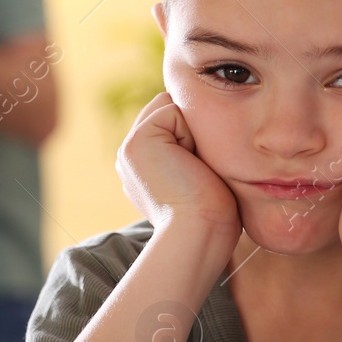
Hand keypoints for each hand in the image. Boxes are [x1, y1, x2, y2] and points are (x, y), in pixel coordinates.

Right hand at [116, 91, 240, 243]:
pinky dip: (189, 132)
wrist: (200, 233)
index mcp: (144, 166)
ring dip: (191, 132)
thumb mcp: (200, 175)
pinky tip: (186, 163)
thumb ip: (192, 152)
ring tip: (191, 168)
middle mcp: (130, 156)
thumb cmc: (213, 214)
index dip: (196, 136)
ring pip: (171, 108)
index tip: (200, 173)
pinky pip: (172, 109)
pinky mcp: (136, 141)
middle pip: (171, 111)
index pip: (174, 122)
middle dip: (192, 130)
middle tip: (195, 171)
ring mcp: (128, 148)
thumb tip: (202, 137)